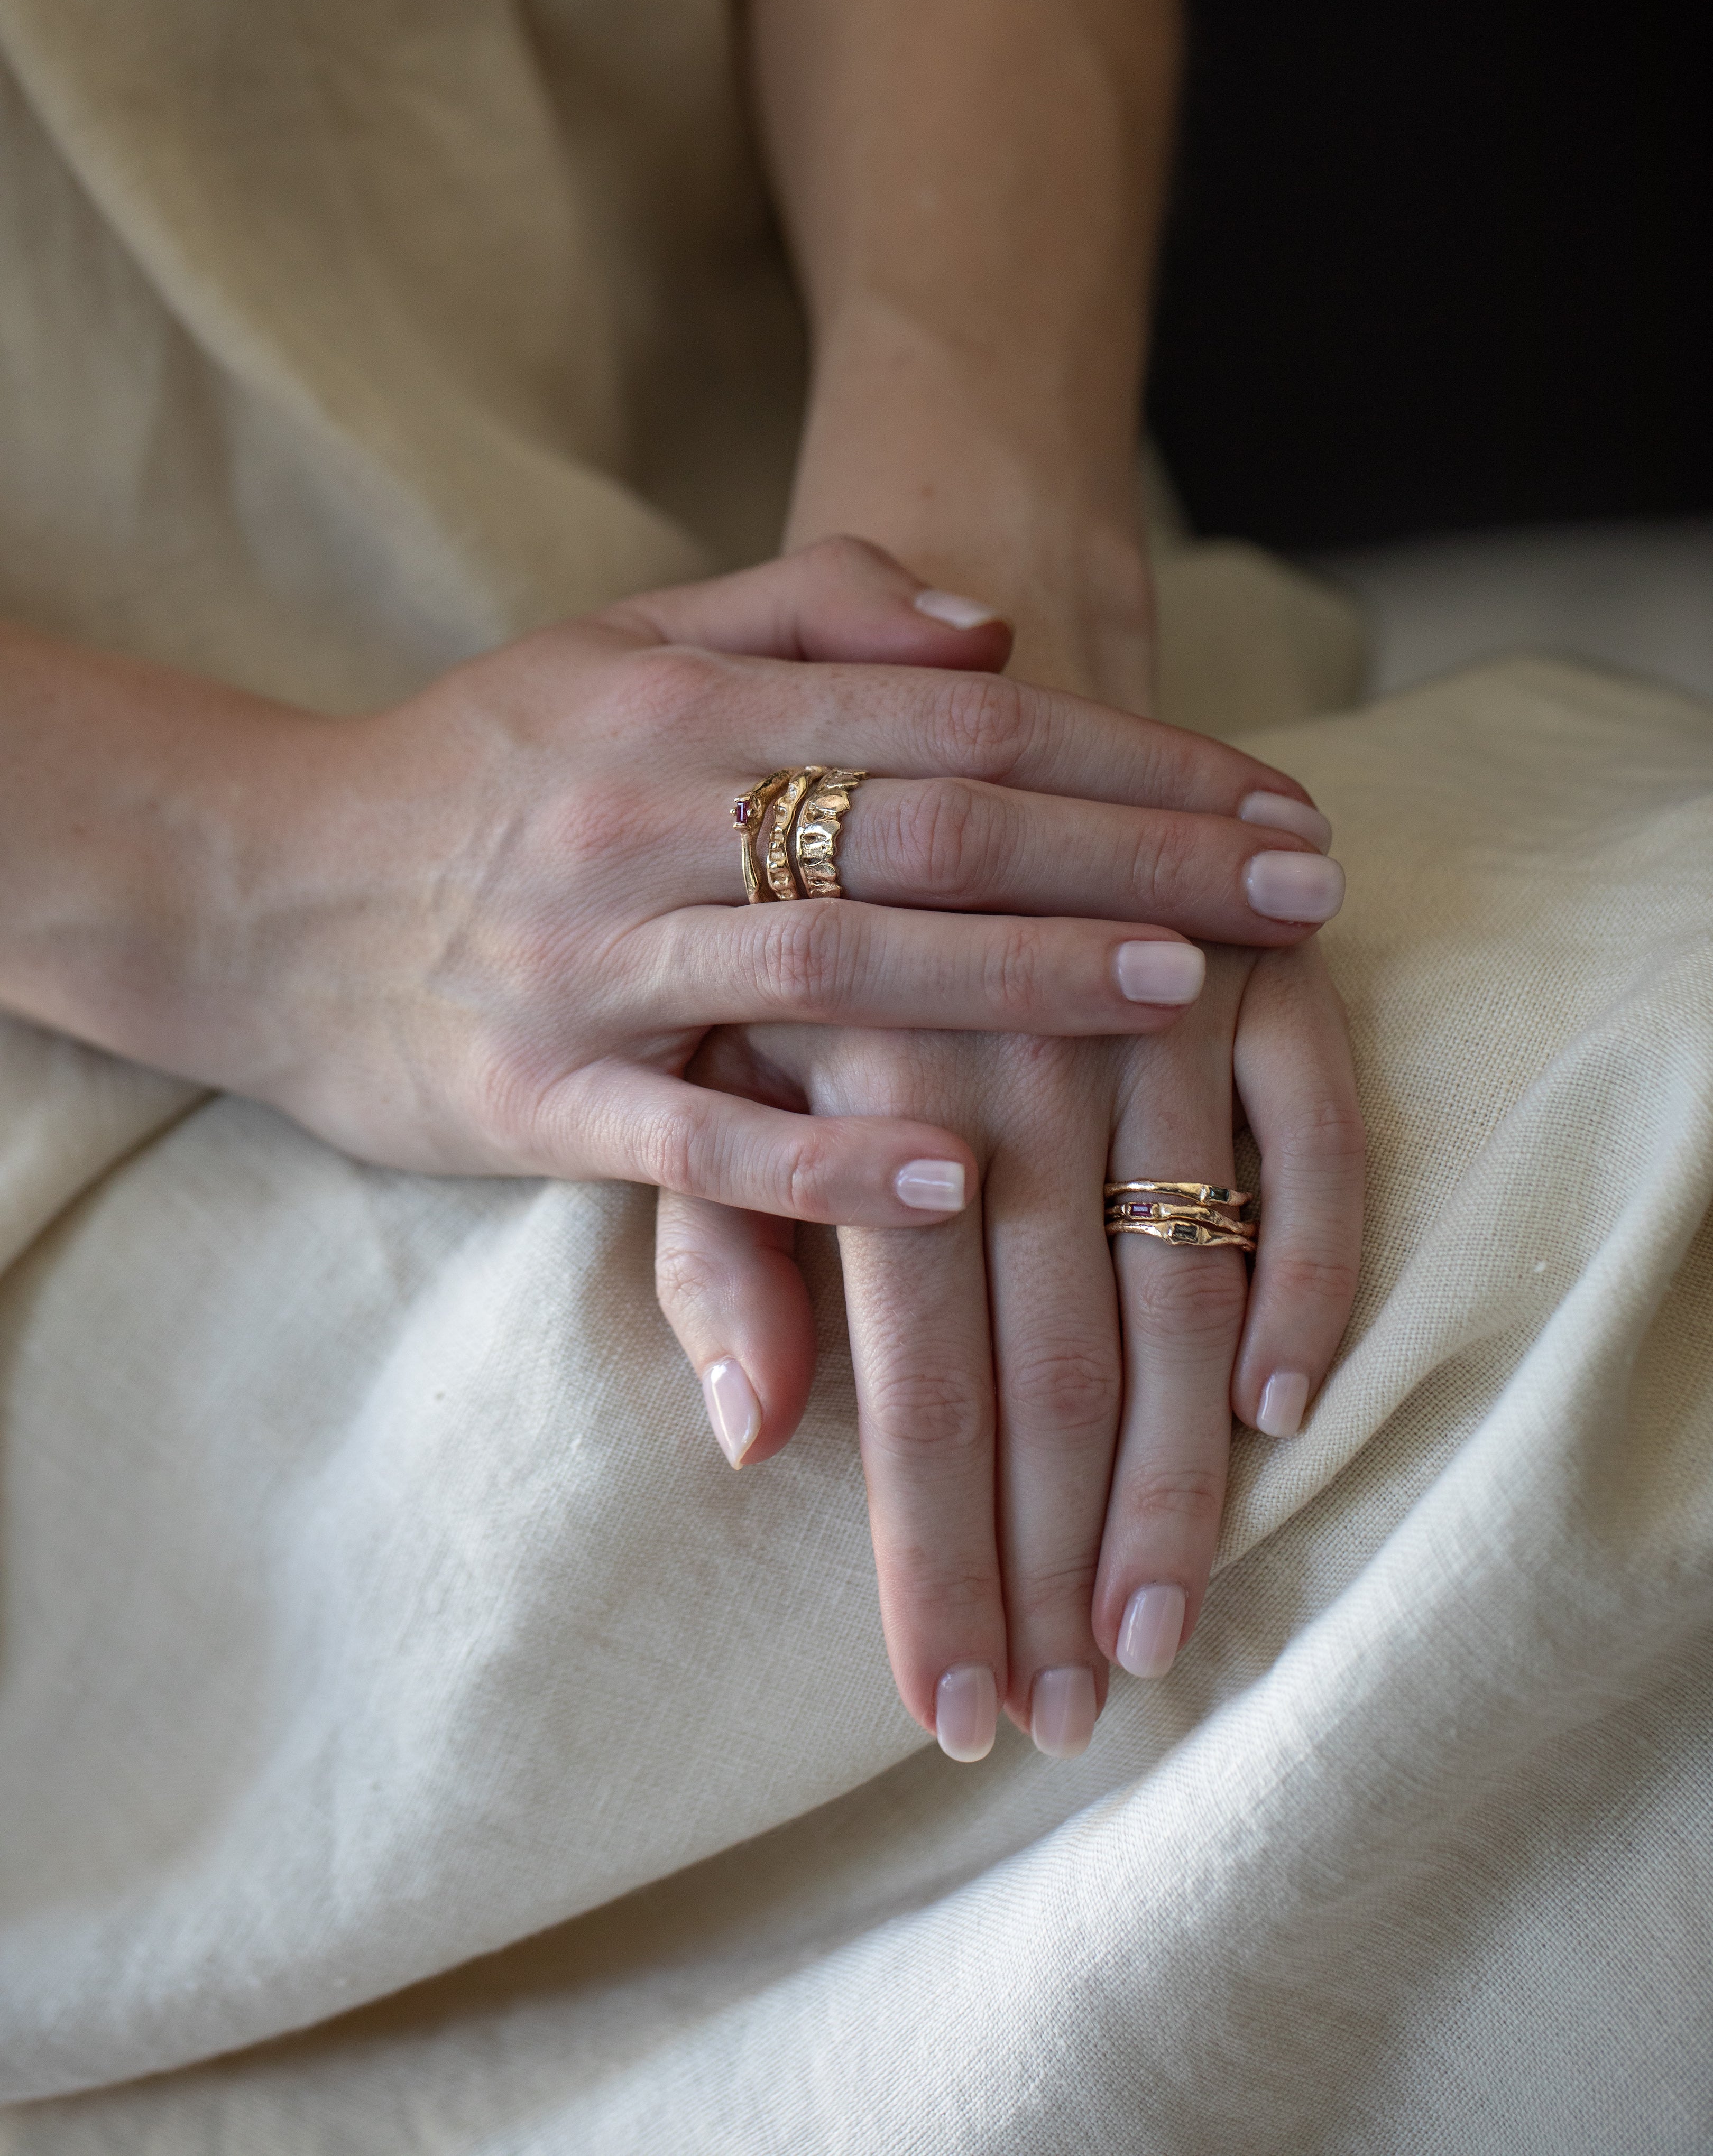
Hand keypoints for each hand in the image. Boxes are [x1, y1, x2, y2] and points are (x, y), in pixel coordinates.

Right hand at [0, 542, 1342, 1232]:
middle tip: (1293, 888)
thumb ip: (802, 614)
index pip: (956, 719)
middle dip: (1127, 854)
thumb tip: (991, 627)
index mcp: (685, 707)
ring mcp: (594, 960)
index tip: (1270, 800)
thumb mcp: (620, 650)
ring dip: (1017, 977)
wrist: (255, 892)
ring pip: (837, 962)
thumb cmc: (471, 772)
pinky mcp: (535, 1096)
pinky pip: (699, 1133)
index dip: (1128, 754)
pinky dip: (830, 1151)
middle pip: (930, 825)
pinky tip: (960, 1175)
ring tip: (1178, 995)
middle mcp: (651, 817)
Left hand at [656, 938, 1362, 1757]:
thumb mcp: (707, 1055)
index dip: (934, 1551)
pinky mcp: (1254, 965)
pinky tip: (1291, 1402)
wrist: (922, 687)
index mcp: (860, 1087)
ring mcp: (1147, 1005)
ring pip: (1180, 1278)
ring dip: (1184, 1471)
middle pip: (1047, 1355)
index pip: (909, 1372)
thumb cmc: (788, 909)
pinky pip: (1314, 1134)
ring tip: (1169, 1628)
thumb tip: (748, 1436)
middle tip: (1071, 1711)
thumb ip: (716, 1236)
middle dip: (1060, 1554)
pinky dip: (1312, 1265)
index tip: (949, 1703)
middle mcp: (1009, 1057)